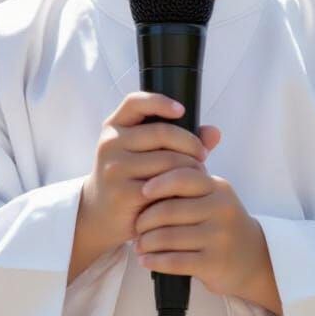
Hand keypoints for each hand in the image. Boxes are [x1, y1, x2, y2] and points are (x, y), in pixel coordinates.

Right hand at [69, 93, 220, 281]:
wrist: (99, 213)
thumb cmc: (130, 175)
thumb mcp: (143, 151)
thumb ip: (177, 138)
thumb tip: (215, 132)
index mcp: (114, 126)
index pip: (134, 102)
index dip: (160, 102)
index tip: (182, 110)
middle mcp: (110, 144)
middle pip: (162, 132)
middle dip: (190, 143)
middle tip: (203, 155)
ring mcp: (115, 169)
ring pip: (168, 160)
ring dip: (191, 167)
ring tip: (200, 174)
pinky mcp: (124, 194)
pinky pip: (164, 185)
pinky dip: (181, 187)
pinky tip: (187, 191)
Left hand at [135, 167, 281, 315]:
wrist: (256, 259)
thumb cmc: (222, 223)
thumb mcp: (214, 197)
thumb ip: (189, 183)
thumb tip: (146, 175)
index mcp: (218, 188)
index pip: (184, 177)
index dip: (159, 183)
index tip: (142, 191)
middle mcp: (221, 209)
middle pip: (170, 210)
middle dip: (145, 220)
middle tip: (136, 227)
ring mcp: (219, 237)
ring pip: (168, 237)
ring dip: (146, 242)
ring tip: (139, 245)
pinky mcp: (214, 263)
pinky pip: (175, 261)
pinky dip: (155, 261)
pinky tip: (146, 261)